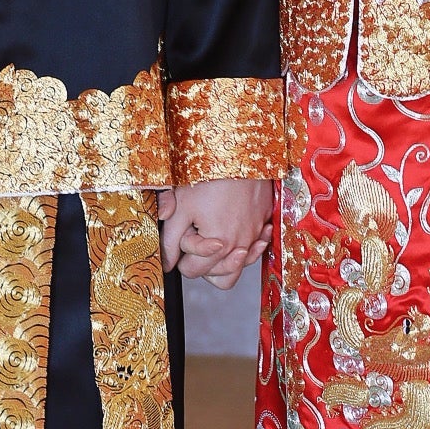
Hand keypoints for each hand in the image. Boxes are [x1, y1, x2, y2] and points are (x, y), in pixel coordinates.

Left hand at [157, 178, 271, 285]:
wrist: (240, 153)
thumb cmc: (211, 177)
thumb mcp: (182, 207)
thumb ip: (171, 240)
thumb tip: (166, 262)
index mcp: (218, 246)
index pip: (192, 270)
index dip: (182, 255)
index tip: (182, 233)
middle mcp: (240, 246)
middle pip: (216, 275)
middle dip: (201, 261)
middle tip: (195, 236)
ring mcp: (254, 236)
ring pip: (238, 268)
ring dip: (224, 262)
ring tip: (214, 242)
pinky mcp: (264, 223)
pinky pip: (255, 248)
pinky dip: (245, 246)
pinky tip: (235, 231)